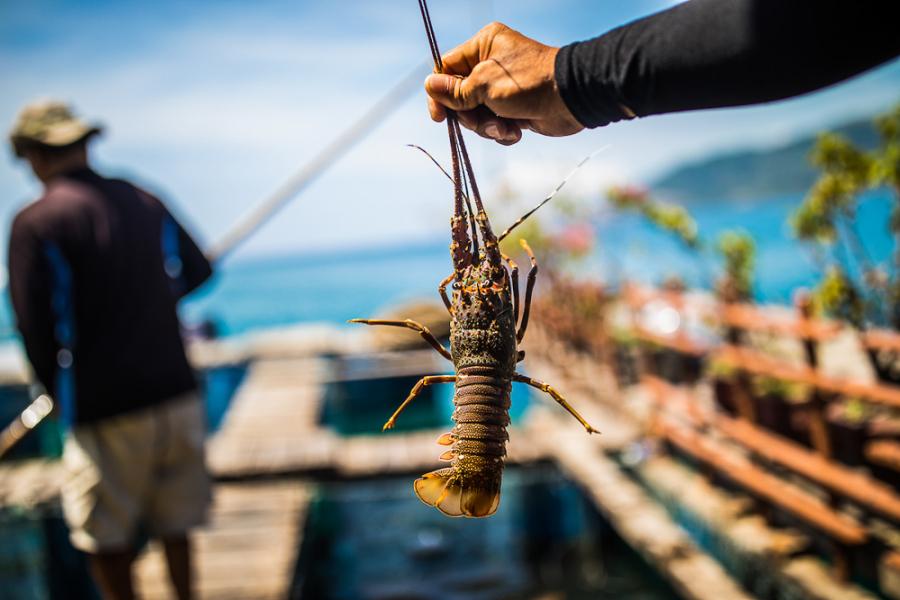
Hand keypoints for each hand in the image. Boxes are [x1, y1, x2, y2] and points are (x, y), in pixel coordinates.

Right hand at [425, 22, 582, 144]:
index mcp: (482, 46)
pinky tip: (516, 131)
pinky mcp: (514, 108)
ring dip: (487, 127)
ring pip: (477, 114)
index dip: (439, 94)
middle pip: (459, 96)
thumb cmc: (527, 84)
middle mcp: (490, 65)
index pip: (447, 69)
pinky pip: (496, 124)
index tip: (439, 117)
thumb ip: (455, 91)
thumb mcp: (484, 85)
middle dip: (469, 115)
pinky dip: (503, 131)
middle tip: (480, 120)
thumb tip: (429, 85)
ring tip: (504, 127)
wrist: (571, 99)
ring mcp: (502, 88)